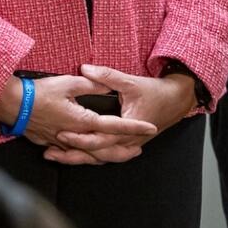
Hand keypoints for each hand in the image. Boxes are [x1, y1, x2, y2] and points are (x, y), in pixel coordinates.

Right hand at [0, 73, 156, 152]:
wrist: (10, 104)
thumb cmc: (39, 93)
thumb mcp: (70, 83)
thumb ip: (93, 84)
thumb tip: (106, 84)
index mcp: (82, 121)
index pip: (114, 126)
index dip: (134, 127)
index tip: (150, 128)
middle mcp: (73, 136)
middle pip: (103, 150)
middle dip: (122, 151)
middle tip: (138, 150)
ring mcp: (60, 143)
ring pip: (87, 155)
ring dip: (105, 156)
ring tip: (120, 155)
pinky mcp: (49, 143)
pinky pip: (71, 154)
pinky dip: (84, 156)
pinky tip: (90, 154)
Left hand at [45, 64, 196, 164]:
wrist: (177, 100)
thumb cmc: (157, 92)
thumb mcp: (131, 82)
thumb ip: (107, 76)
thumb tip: (85, 68)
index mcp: (126, 129)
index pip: (98, 140)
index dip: (78, 138)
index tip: (61, 132)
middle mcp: (125, 142)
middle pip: (94, 155)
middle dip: (71, 154)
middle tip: (49, 151)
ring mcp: (126, 146)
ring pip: (99, 159)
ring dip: (77, 159)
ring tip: (55, 156)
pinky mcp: (126, 145)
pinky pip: (105, 156)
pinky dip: (89, 157)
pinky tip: (75, 155)